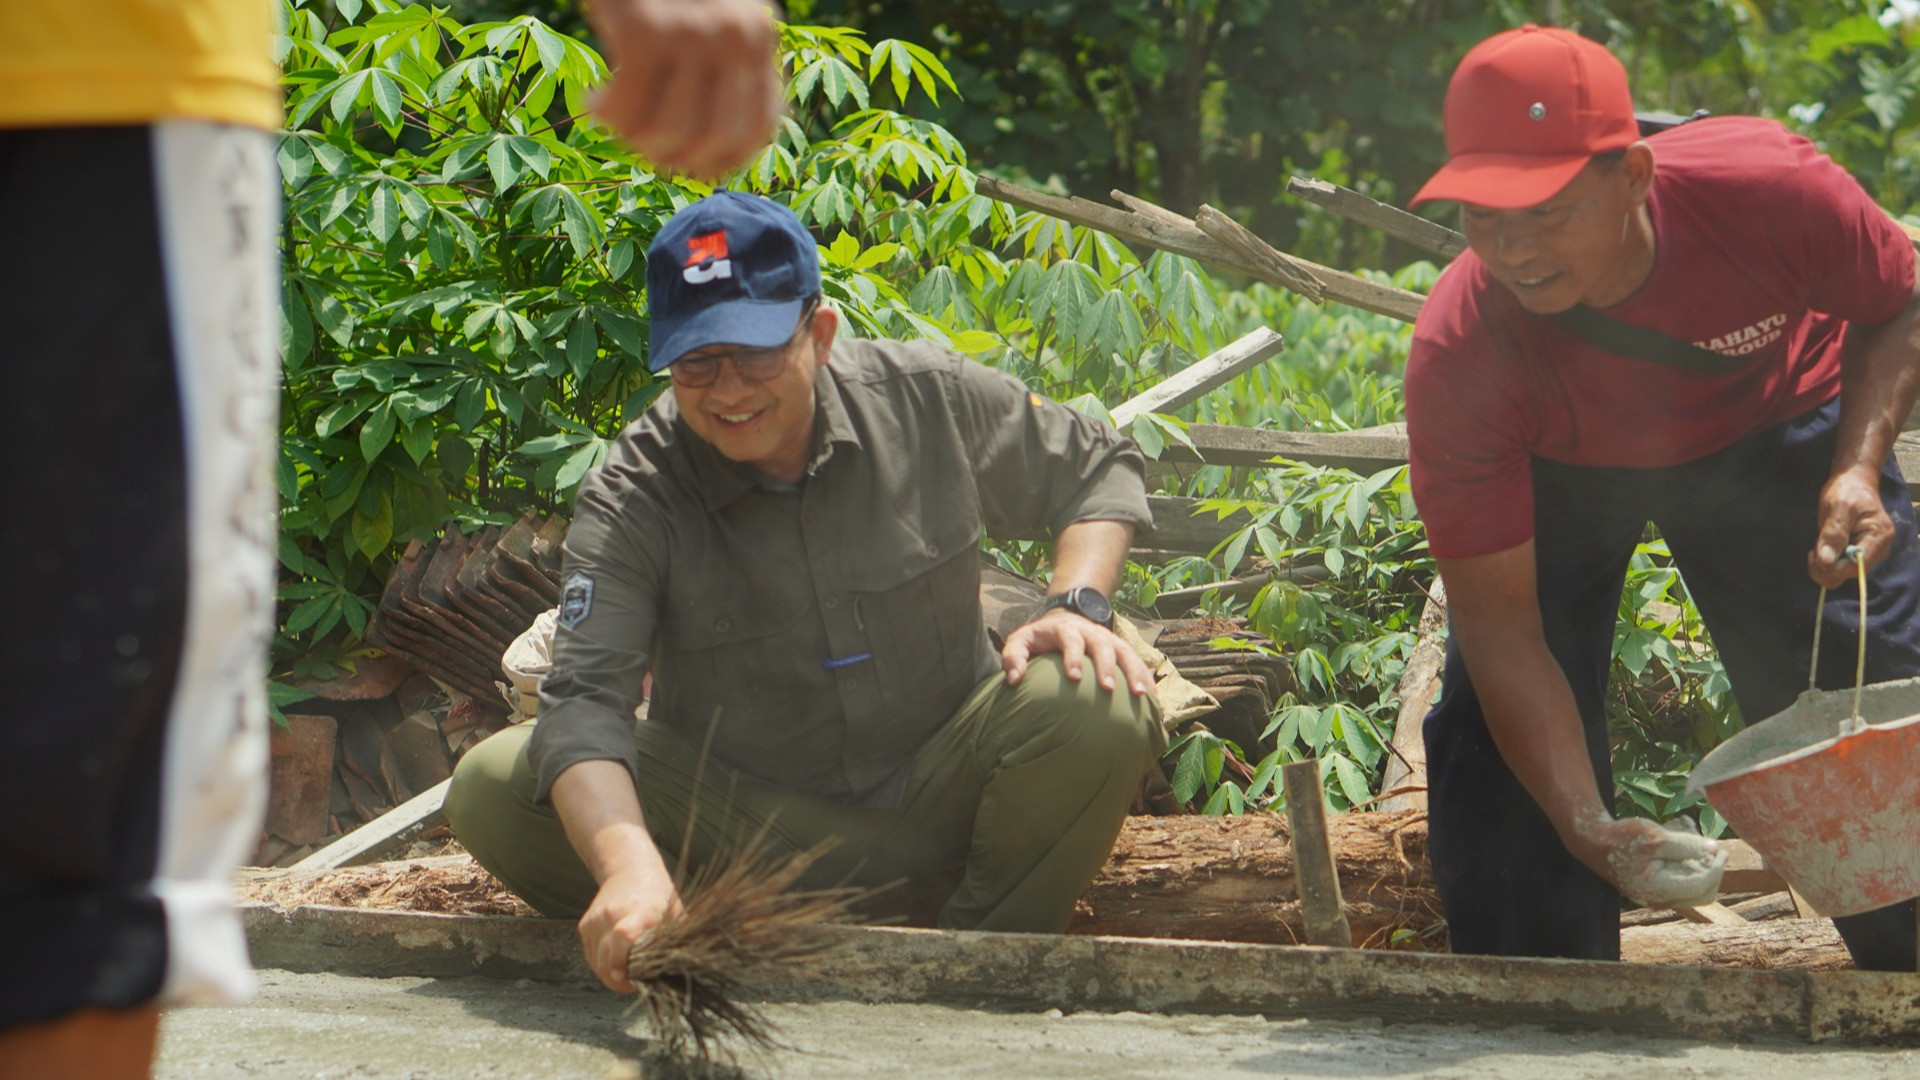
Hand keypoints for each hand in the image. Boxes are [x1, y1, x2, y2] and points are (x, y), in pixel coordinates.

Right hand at [576, 869, 684, 992]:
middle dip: (618, 981)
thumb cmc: (658, 894)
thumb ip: (676, 941)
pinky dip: (601, 965)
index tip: (630, 980)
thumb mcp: (675, 913)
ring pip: (596, 962)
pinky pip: (590, 956)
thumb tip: (686, 969)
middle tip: (633, 986)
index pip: (624, 937)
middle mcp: (613, 915)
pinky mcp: (585, 925)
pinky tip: (616, 965)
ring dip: (609, 976)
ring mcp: (595, 920)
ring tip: (626, 978)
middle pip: (606, 957)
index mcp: (640, 911)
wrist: (629, 869)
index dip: (623, 962)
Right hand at [585, 0, 783, 179]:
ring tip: (612, 118)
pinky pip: (628, 108)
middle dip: (672, 156)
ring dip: (633, 139)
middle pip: (714, 138)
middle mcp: (738, 35)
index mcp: (760, 33)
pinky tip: (593, 100)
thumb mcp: (714, 11)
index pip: (759, 127)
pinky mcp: (645, 30)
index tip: (689, 166)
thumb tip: (712, 149)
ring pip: (670, 130)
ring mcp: (694, 32)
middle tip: (639, 144)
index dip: (723, 161)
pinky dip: (606, 116)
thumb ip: (726, 63)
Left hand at [1000, 608, 1152, 696]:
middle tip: (1108, 689)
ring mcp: (1109, 640)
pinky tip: (1153, 700)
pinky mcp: (1121, 650)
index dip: (1073, 656)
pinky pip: (1137, 663)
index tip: (1074, 677)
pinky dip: (1146, 678)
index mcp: (1066, 629)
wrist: (1066, 618)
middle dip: (1107, 666)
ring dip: (1135, 672)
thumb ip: (1013, 656)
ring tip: (1141, 696)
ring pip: (1126, 653)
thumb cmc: (1040, 638)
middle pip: (1103, 645)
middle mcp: (1091, 632)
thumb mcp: (1021, 641)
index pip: (1071, 639)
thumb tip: (1014, 679)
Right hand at [1565, 812, 1725, 908]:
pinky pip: (1681, 889)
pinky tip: (1687, 856)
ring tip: (1702, 851)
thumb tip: (1712, 849)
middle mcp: (1658, 899)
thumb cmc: (1621, 837)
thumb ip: (1685, 845)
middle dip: (1714, 874)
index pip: (1700, 885)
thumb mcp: (1654, 837)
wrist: (1592, 841)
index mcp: (1658, 889)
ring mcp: (1654, 897)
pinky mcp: (1652, 891)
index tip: (1721, 849)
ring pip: (1692, 894)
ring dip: (1703, 874)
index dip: (1716, 868)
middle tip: (1716, 851)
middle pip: (1701, 896)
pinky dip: (1690, 874)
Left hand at [1808, 466, 1889, 588]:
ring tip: (1817, 545)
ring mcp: (1869, 553)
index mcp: (1878, 538)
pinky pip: (1841, 566)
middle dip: (1826, 566)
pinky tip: (1821, 548)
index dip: (1832, 567)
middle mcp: (1878, 550)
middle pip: (1848, 573)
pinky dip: (1827, 561)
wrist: (1853, 482)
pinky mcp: (1858, 553)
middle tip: (1813, 548)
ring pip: (1842, 573)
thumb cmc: (1847, 491)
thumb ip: (1833, 534)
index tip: (1813, 554)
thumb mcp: (1838, 507)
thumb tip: (1826, 560)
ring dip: (1824, 564)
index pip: (1855, 567)